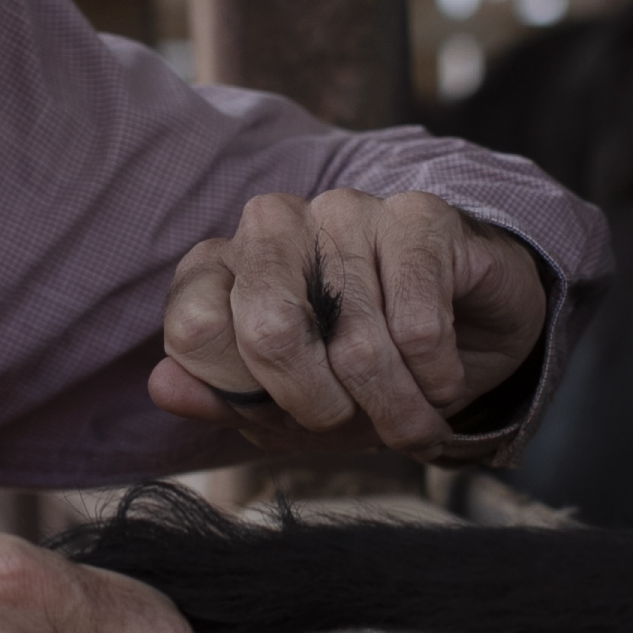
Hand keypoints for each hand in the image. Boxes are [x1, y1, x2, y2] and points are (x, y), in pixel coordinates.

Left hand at [151, 189, 547, 455]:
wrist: (469, 337)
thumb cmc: (361, 373)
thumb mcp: (287, 408)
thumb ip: (223, 398)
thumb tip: (162, 386)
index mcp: (224, 267)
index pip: (194, 329)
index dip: (247, 394)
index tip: (287, 409)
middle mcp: (274, 225)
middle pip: (269, 332)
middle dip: (322, 407)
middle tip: (355, 421)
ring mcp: (344, 211)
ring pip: (359, 345)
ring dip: (398, 409)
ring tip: (414, 414)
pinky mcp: (418, 216)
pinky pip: (418, 328)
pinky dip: (437, 378)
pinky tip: (442, 372)